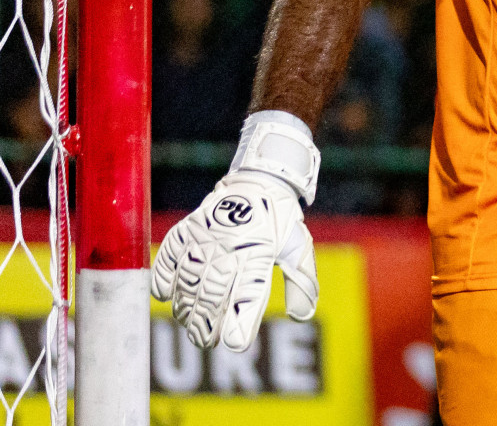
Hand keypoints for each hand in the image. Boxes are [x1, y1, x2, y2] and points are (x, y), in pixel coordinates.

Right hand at [151, 170, 317, 349]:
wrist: (259, 181)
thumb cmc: (280, 222)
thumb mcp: (298, 248)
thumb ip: (302, 282)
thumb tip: (301, 317)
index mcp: (261, 250)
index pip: (250, 291)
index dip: (242, 319)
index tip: (236, 343)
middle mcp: (230, 245)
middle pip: (214, 293)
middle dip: (208, 323)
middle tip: (206, 342)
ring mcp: (205, 237)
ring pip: (189, 281)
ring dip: (187, 308)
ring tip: (191, 326)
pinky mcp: (187, 230)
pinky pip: (168, 258)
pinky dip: (165, 279)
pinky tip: (167, 296)